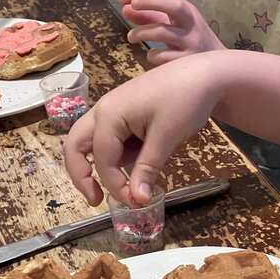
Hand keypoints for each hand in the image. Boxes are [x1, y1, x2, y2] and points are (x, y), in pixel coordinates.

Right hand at [63, 54, 218, 205]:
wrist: (204, 75)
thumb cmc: (186, 100)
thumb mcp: (166, 137)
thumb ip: (147, 169)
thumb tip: (137, 200)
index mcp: (109, 114)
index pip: (102, 159)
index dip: (115, 185)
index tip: (135, 203)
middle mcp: (103, 111)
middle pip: (75, 147)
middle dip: (82, 176)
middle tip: (96, 200)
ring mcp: (111, 111)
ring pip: (90, 144)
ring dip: (102, 165)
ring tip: (131, 180)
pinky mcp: (123, 114)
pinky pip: (110, 139)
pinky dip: (118, 155)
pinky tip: (142, 159)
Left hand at [118, 0, 224, 65]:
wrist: (218, 69)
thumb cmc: (191, 43)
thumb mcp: (173, 26)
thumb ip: (150, 17)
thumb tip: (125, 9)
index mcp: (187, 11)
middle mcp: (191, 24)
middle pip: (172, 5)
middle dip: (149, 1)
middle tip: (131, 4)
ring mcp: (191, 42)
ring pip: (162, 32)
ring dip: (141, 32)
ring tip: (131, 37)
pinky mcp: (188, 62)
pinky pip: (163, 56)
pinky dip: (153, 55)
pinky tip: (152, 56)